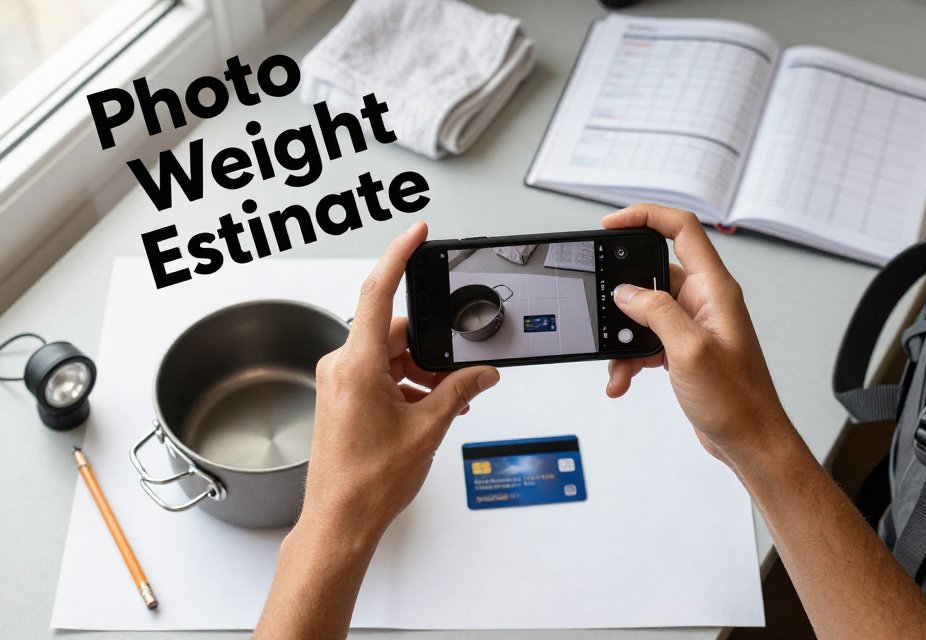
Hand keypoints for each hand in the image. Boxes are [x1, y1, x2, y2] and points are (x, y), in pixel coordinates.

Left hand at [299, 221, 499, 544]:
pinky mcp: (339, 397)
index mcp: (357, 365)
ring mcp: (337, 382)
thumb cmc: (367, 483)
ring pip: (387, 354)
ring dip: (419, 370)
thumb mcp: (427, 430)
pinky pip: (376, 373)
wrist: (338, 522)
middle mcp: (341, 367)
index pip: (377, 291)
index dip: (398, 256)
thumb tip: (482, 375)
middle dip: (429, 348)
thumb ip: (459, 392)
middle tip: (458, 372)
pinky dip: (404, 383)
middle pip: (393, 331)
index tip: (415, 234)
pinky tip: (426, 407)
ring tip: (444, 402)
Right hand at [603, 204, 790, 468]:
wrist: (750, 441)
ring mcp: (693, 326)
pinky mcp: (682, 350)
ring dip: (624, 337)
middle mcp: (704, 302)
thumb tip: (627, 292)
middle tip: (601, 303)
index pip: (682, 230)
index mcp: (714, 290)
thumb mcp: (690, 350)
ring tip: (618, 362)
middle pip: (653, 273)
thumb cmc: (738, 401)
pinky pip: (647, 341)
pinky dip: (631, 358)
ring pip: (644, 313)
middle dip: (623, 292)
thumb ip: (657, 312)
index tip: (612, 224)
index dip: (646, 217)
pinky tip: (623, 379)